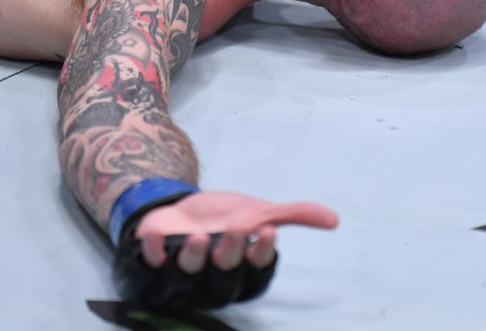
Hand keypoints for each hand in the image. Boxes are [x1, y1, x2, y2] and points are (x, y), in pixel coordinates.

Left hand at [136, 191, 338, 272]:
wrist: (179, 208)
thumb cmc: (222, 217)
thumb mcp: (258, 211)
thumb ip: (294, 214)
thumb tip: (335, 220)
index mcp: (241, 267)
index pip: (255, 272)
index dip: (261, 255)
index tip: (267, 231)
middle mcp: (213, 276)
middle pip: (224, 276)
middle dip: (230, 253)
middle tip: (235, 229)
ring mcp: (181, 272)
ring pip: (188, 275)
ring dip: (193, 258)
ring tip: (196, 237)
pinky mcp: (153, 264)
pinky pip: (150, 266)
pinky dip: (153, 251)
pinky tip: (157, 238)